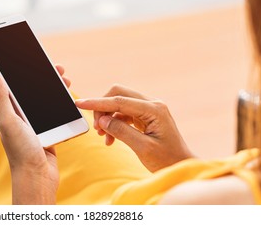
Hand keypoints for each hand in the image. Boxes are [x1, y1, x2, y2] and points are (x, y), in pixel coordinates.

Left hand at [0, 65, 70, 203]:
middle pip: (33, 92)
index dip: (23, 72)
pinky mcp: (48, 133)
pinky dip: (62, 106)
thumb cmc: (20, 152)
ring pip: (46, 101)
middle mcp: (21, 119)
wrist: (38, 177)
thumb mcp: (8, 122)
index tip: (33, 58)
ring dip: (56, 90)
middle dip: (45, 78)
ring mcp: (35, 126)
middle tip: (58, 68)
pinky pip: (56, 115)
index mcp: (9, 114)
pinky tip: (70, 99)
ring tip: (66, 81)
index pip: (15, 87)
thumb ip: (2, 100)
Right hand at [75, 84, 192, 171]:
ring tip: (103, 136)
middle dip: (103, 108)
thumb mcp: (143, 148)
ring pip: (119, 103)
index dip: (97, 102)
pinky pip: (124, 113)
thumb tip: (102, 120)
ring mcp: (149, 109)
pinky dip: (114, 123)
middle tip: (97, 128)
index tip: (79, 103)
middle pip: (118, 94)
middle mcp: (152, 104)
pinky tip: (110, 139)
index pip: (120, 100)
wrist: (180, 166)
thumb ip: (122, 132)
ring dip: (107, 117)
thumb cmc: (166, 160)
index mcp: (154, 109)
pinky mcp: (146, 116)